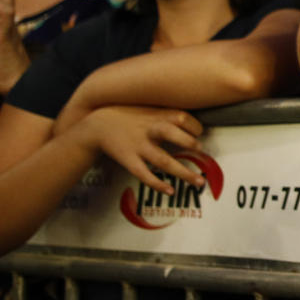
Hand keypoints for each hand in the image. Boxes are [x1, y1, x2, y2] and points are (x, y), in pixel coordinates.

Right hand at [79, 105, 205, 193]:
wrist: (97, 125)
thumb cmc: (129, 116)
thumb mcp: (149, 108)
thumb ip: (169, 114)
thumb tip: (195, 124)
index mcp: (157, 115)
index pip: (184, 118)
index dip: (195, 127)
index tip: (199, 134)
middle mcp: (149, 130)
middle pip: (174, 135)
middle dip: (191, 144)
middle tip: (201, 151)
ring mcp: (139, 146)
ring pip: (163, 161)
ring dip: (183, 173)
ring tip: (199, 183)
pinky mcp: (128, 160)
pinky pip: (144, 174)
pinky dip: (158, 184)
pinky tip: (170, 191)